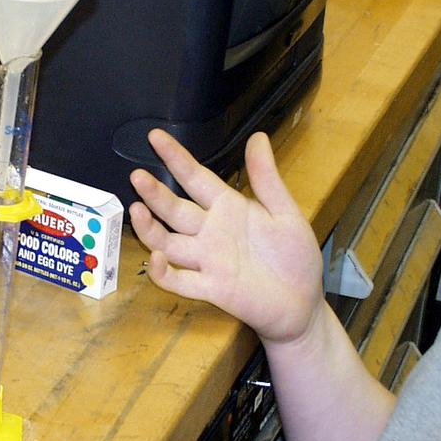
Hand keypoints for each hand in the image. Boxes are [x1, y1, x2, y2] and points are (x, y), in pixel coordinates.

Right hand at [129, 129, 323, 345]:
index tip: (156, 137)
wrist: (303, 303)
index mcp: (229, 208)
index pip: (196, 178)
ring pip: (168, 242)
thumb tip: (258, 138)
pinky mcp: (211, 288)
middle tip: (137, 176)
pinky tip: (156, 258)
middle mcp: (211, 232)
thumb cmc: (295, 258)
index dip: (175, 157)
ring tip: (137, 210)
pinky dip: (163, 272)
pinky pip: (178, 280)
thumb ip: (267, 178)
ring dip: (150, 228)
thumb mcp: (286, 212)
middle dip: (155, 192)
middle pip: (175, 209)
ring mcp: (208, 260)